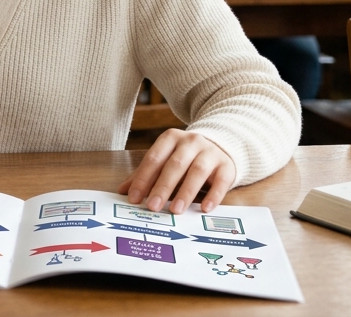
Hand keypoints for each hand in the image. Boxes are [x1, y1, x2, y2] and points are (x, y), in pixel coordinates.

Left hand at [118, 129, 236, 213]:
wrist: (221, 145)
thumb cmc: (186, 157)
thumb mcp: (166, 159)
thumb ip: (146, 174)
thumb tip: (123, 191)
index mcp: (170, 138)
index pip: (154, 159)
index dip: (143, 179)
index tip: (134, 198)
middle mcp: (191, 142)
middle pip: (174, 165)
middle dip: (162, 187)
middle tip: (153, 207)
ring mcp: (210, 152)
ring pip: (197, 171)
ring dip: (185, 192)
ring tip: (176, 210)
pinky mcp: (227, 165)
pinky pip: (221, 181)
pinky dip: (214, 195)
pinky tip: (205, 208)